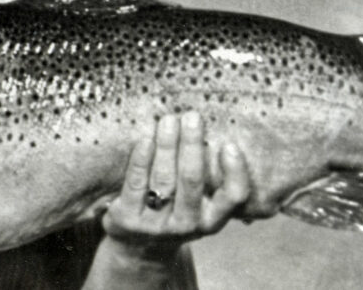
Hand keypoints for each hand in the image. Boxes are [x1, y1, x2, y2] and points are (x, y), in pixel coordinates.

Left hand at [101, 111, 250, 256]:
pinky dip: (141, 159)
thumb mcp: (196, 202)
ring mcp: (156, 224)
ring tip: (168, 121)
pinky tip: (146, 140)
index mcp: (210, 219)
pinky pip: (136, 183)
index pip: (232, 197)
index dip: (234, 172)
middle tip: (193, 117)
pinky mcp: (128, 218)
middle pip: (192, 181)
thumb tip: (207, 126)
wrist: (137, 246)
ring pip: (164, 179)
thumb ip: (207, 174)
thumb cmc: (174, 209)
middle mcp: (186, 225)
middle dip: (192, 145)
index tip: (229, 144)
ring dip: (167, 146)